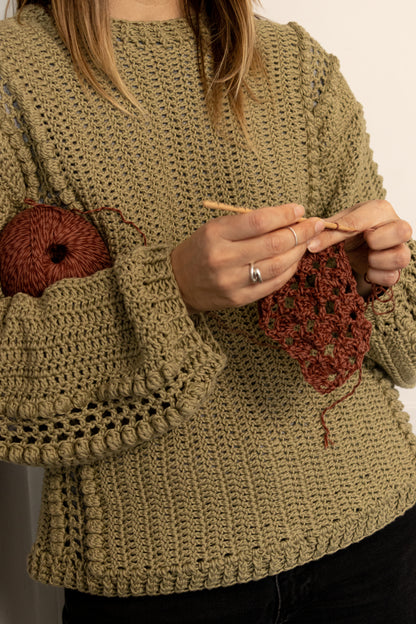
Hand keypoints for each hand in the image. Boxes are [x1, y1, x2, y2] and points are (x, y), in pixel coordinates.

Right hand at [171, 204, 325, 312]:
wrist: (177, 283)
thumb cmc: (200, 249)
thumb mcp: (215, 227)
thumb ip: (247, 222)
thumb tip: (287, 217)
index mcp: (215, 234)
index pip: (258, 221)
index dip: (284, 214)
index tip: (299, 209)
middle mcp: (223, 259)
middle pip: (273, 244)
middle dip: (299, 232)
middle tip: (314, 224)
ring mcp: (231, 282)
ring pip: (277, 266)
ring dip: (298, 252)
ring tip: (307, 241)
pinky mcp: (238, 299)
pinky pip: (272, 284)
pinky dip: (288, 271)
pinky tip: (294, 260)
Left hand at [307, 200, 411, 296]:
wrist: (354, 251)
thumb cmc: (348, 233)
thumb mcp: (335, 226)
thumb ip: (325, 230)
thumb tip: (308, 239)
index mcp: (379, 210)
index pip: (364, 219)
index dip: (337, 233)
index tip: (314, 245)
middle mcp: (395, 227)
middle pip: (404, 230)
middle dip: (377, 240)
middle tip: (365, 242)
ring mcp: (399, 249)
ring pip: (401, 257)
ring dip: (377, 260)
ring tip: (366, 259)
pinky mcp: (396, 270)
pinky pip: (392, 276)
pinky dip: (376, 276)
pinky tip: (367, 272)